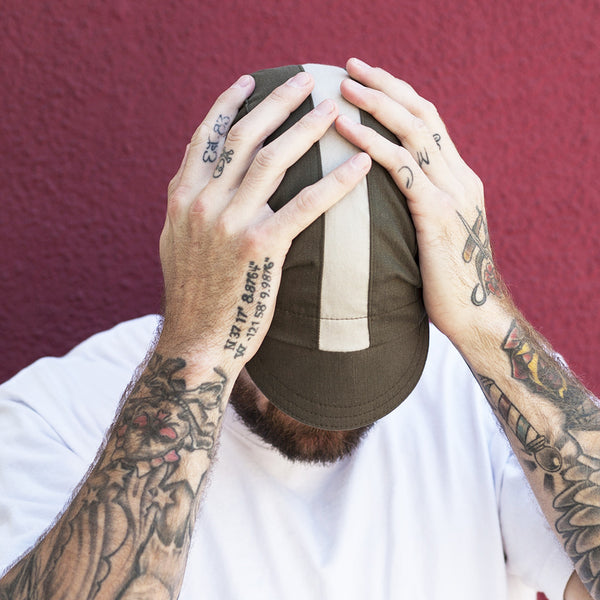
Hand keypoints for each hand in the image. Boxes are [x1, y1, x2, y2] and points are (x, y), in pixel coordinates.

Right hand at [158, 71, 370, 370]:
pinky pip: (305, 205)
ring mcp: (228, 223)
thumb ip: (188, 207)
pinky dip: (335, 181)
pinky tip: (359, 165)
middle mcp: (201, 202)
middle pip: (242, 136)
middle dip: (276, 102)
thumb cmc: (193, 296)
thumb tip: (198, 179)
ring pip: (272, 159)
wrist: (196, 341)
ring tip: (334, 109)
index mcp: (182, 197)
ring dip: (306, 128)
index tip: (251, 81)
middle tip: (307, 80)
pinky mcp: (259, 247)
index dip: (228, 104)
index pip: (206, 136)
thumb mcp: (176, 242)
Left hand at [337, 58, 502, 342]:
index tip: (367, 79)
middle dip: (386, 86)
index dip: (398, 95)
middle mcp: (460, 177)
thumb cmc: (445, 282)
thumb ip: (418, 207)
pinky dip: (375, 146)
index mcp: (458, 179)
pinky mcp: (439, 216)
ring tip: (344, 88)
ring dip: (378, 105)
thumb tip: (384, 199)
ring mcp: (453, 194)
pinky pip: (404, 169)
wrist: (475, 317)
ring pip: (415, 133)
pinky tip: (348, 133)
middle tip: (351, 67)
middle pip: (422, 114)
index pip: (428, 122)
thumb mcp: (433, 234)